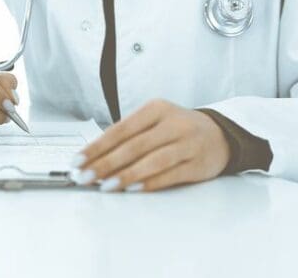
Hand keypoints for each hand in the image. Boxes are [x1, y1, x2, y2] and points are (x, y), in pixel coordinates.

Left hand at [72, 99, 230, 191]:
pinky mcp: (198, 163)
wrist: (220, 135)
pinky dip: (150, 183)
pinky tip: (133, 189)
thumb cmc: (177, 130)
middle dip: (105, 163)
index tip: (77, 161)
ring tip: (105, 186)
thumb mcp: (154, 122)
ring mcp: (187, 143)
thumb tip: (94, 160)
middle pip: (133, 146)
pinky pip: (170, 174)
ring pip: (152, 160)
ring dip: (126, 175)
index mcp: (156, 109)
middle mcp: (173, 123)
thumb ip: (128, 137)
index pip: (120, 129)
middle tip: (84, 177)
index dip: (97, 147)